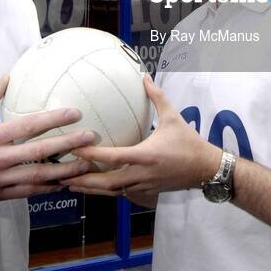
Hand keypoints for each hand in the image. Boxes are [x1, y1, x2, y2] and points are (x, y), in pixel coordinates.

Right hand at [0, 76, 94, 208]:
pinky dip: (47, 188)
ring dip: (64, 170)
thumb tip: (7, 76)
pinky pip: (27, 192)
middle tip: (90, 137)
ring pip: (37, 175)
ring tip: (86, 164)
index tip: (75, 112)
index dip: (53, 118)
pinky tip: (64, 183)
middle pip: (39, 151)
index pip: (28, 125)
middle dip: (68, 144)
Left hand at [62, 75, 221, 197]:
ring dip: (92, 189)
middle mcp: (143, 173)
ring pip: (113, 191)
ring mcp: (144, 185)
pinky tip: (96, 187)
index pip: (113, 157)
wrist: (205, 169)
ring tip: (73, 184)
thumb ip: (156, 96)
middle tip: (64, 175)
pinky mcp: (147, 191)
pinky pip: (123, 193)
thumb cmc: (188, 142)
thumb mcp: (173, 116)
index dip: (92, 155)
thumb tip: (144, 76)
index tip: (75, 149)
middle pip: (108, 183)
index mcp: (146, 155)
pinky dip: (107, 191)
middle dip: (85, 181)